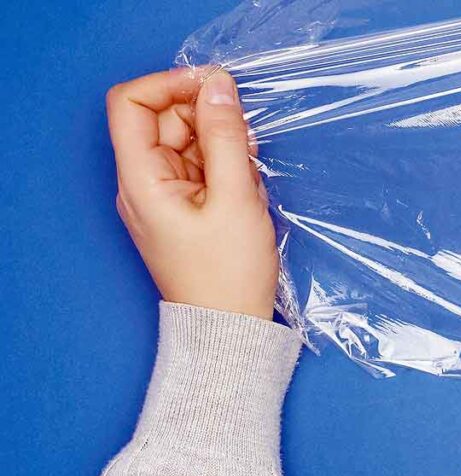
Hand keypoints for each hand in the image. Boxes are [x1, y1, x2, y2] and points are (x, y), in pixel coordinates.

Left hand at [107, 68, 276, 319]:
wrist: (230, 327)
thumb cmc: (228, 272)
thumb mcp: (235, 196)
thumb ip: (226, 135)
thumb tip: (218, 84)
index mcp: (141, 179)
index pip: (131, 103)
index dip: (170, 84)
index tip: (214, 87)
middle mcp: (142, 182)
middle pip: (163, 119)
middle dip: (206, 117)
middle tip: (245, 140)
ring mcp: (162, 195)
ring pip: (186, 141)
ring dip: (221, 143)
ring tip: (248, 175)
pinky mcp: (183, 207)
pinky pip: (199, 166)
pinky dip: (224, 165)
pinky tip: (246, 188)